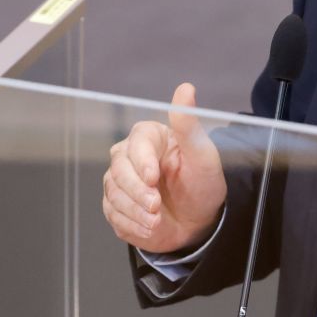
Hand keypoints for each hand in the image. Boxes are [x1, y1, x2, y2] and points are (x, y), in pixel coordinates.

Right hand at [101, 82, 225, 253]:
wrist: (201, 219)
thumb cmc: (202, 182)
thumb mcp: (203, 154)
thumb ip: (188, 124)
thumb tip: (186, 88)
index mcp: (149, 137)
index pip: (136, 144)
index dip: (142, 162)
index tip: (154, 178)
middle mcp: (129, 157)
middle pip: (118, 170)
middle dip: (137, 192)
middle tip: (156, 207)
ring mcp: (120, 182)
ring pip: (114, 194)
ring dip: (135, 212)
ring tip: (157, 221)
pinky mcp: (116, 206)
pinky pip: (114, 215)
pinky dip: (131, 225)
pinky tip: (149, 228)